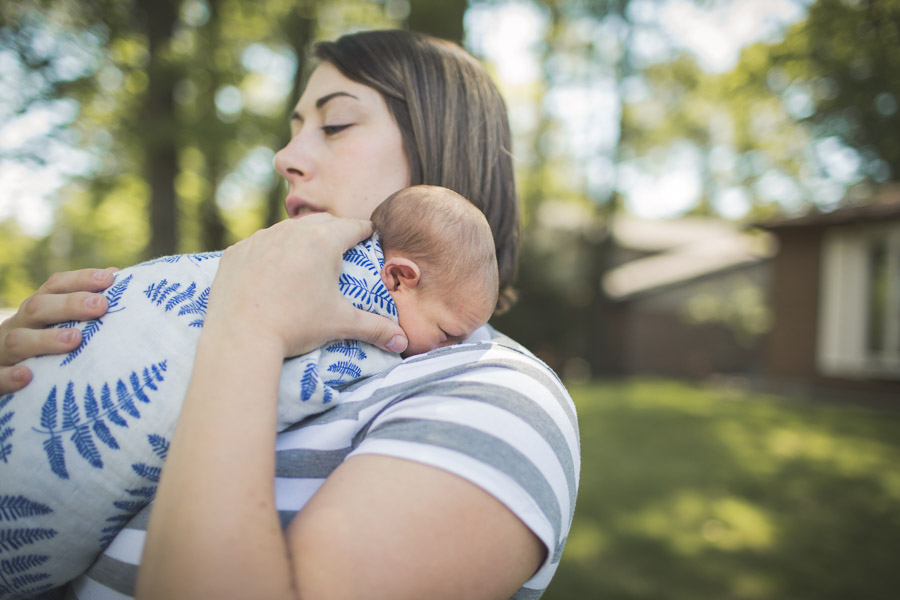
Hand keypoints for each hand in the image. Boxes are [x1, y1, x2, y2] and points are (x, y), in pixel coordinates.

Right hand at [0, 267, 116, 393]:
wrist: (5, 377)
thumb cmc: (46, 350)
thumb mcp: (60, 326)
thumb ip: (86, 310)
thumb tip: (120, 279)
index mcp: (37, 310)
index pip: (55, 286)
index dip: (81, 280)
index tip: (109, 278)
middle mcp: (19, 326)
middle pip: (37, 308)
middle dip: (69, 304)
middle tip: (100, 306)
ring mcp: (3, 353)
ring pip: (17, 341)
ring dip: (45, 339)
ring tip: (74, 340)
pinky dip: (9, 376)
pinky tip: (27, 376)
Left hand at [205, 214, 407, 357]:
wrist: (240, 336)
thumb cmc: (296, 326)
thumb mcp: (341, 324)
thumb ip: (376, 328)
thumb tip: (402, 342)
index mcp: (322, 241)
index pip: (354, 226)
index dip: (366, 231)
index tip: (370, 236)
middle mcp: (290, 231)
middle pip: (321, 221)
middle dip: (335, 231)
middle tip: (342, 249)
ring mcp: (259, 239)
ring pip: (287, 230)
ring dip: (300, 239)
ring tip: (306, 260)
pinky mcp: (235, 252)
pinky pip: (259, 245)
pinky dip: (269, 253)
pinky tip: (271, 273)